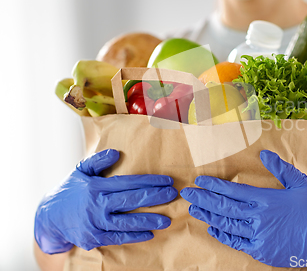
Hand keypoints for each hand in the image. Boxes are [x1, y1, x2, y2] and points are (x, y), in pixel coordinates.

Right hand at [34, 149, 176, 253]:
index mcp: (96, 187)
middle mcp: (97, 205)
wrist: (49, 217)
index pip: (128, 183)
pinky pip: (118, 238)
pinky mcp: (94, 238)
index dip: (149, 181)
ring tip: (167, 219)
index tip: (167, 180)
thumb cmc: (70, 191)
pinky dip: (134, 236)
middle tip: (173, 195)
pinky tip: (150, 234)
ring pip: (127, 222)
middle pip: (131, 201)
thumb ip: (98, 161)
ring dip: (149, 221)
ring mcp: (95, 223)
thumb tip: (116, 152)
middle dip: (155, 198)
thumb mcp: (80, 171)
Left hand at [180, 150, 306, 269]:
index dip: (214, 185)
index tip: (200, 180)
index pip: (233, 191)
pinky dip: (222, 236)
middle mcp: (259, 218)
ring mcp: (259, 237)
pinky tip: (212, 229)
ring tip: (194, 209)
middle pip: (224, 207)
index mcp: (267, 200)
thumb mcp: (302, 183)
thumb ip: (280, 168)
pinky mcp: (261, 251)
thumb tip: (263, 153)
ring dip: (208, 216)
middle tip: (187, 194)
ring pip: (227, 225)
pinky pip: (236, 243)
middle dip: (204, 199)